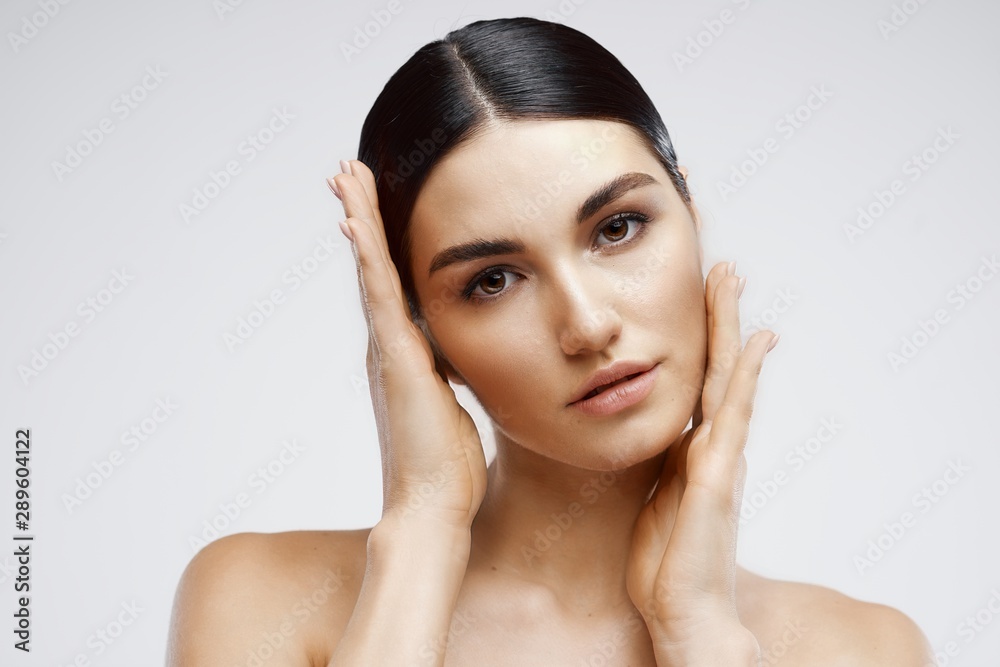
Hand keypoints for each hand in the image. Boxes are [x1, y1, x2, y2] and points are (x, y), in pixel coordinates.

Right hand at [329, 159, 487, 531]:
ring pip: (370, 270)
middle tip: (346, 169)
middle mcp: (386, 345)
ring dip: (358, 219)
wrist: (432, 507)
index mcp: (403, 353)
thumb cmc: (444, 466)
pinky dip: (367, 258)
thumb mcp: (452, 405)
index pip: (390, 284)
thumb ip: (448, 375)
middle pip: (372, 266)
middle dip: (361, 214)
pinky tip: (356, 221)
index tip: (372, 203)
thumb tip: (458, 358)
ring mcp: (386, 350)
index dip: (380, 241)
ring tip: (344, 175)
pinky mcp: (395, 359)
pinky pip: (379, 297)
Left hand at [625, 260, 776, 664]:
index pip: (700, 383)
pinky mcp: (717, 478)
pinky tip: (755, 344)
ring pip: (729, 379)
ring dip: (731, 328)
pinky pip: (733, 416)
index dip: (701, 340)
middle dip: (719, 318)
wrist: (684, 610)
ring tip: (733, 280)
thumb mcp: (652, 499)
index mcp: (692, 451)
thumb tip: (648, 438)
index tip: (701, 298)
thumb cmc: (666, 563)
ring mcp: (720, 459)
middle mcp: (712, 447)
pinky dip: (746, 377)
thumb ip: (658, 466)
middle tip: (724, 268)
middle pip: (718, 369)